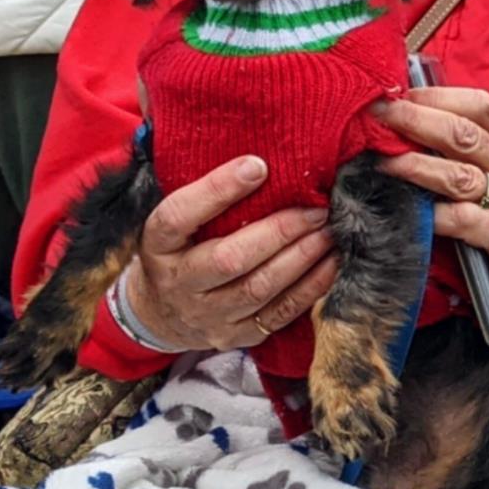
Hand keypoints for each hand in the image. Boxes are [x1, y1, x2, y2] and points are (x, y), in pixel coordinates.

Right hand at [121, 155, 339, 351]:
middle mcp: (179, 283)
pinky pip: (279, 314)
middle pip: (229, 258)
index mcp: (158, 245)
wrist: (159, 314)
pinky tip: (330, 263)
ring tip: (329, 232)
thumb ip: (200, 192)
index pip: (179, 215)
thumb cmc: (178, 250)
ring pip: (260, 288)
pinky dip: (310, 287)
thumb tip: (249, 153)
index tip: (258, 166)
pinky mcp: (236, 335)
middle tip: (316, 209)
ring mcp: (208, 315)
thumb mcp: (173, 221)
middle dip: (279, 231)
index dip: (217, 190)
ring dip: (301, 258)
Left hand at [374, 88, 488, 321]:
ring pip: (461, 174)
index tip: (397, 90)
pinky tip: (416, 215)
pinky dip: (439, 217)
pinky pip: (470, 223)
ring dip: (418, 164)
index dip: (436, 95)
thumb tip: (411, 137)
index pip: (477, 106)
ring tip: (384, 160)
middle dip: (416, 119)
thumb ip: (472, 158)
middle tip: (378, 112)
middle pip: (461, 133)